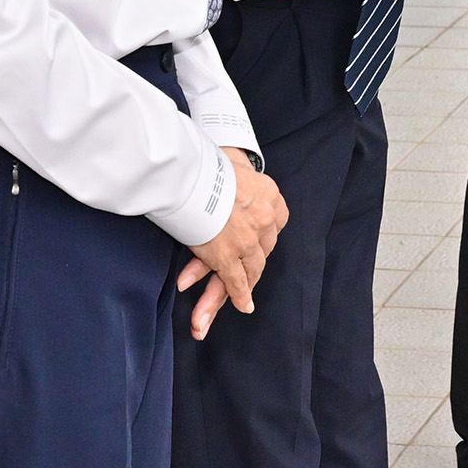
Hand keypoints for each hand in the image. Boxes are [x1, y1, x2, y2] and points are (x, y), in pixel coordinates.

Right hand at [178, 147, 287, 338]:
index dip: (264, 237)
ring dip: (245, 288)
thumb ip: (239, 175)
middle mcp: (266, 220)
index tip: (259, 244)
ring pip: (251, 270)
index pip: (275, 223)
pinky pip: (236, 282)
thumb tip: (234, 167)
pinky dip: (239, 295)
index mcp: (270, 195)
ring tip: (244, 302)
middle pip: (264, 249)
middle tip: (249, 278)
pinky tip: (243, 305)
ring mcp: (247, 241)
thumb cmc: (208, 163)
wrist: (193, 173)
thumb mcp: (235, 162)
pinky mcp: (227, 257)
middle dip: (254, 266)